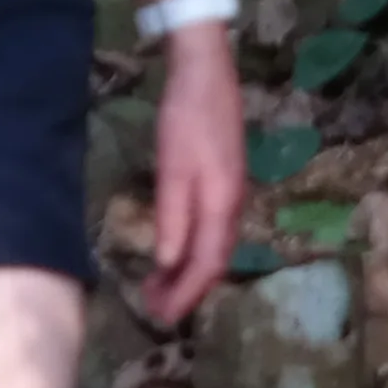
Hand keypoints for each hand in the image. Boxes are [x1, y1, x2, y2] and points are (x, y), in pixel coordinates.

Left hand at [142, 28, 244, 326]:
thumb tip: (168, 262)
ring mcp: (233, 192)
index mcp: (223, 204)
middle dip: (186, 290)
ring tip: (159, 286)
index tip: (160, 316)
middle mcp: (234, 204)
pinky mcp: (225, 180)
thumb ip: (172, 216)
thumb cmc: (185, 117)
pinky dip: (194, 249)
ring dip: (188, 271)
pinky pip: (213, 230)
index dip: (184, 294)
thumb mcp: (173, 167)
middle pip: (215, 261)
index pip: (207, 265)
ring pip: (215, 246)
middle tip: (152, 306)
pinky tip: (175, 250)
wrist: (206, 71)